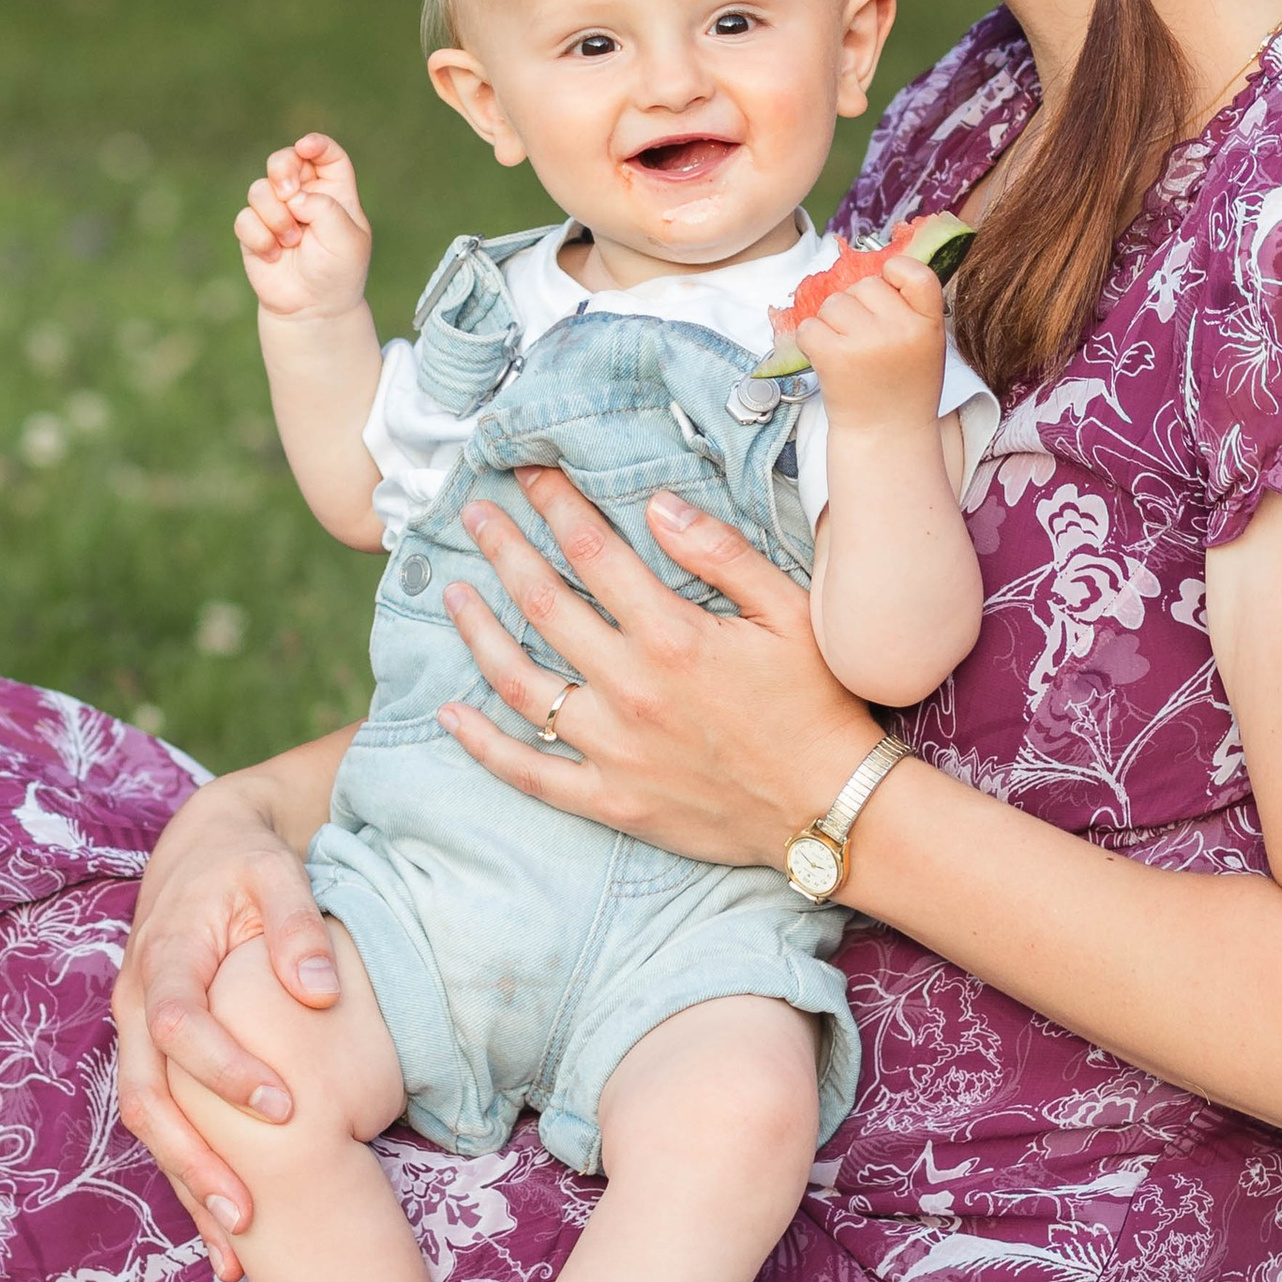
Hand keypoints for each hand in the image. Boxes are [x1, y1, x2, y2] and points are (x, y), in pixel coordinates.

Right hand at [111, 757, 345, 1273]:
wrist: (201, 853)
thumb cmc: (245, 865)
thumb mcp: (274, 872)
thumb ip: (295, 924)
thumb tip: (318, 991)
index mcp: (163, 956)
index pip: (177, 1024)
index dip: (223, 1070)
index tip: (283, 1107)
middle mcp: (135, 1004)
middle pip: (145, 1095)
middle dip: (191, 1158)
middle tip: (246, 1210)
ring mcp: (137, 1037)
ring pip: (147, 1125)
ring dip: (186, 1186)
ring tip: (234, 1251)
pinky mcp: (153, 1059)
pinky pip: (163, 1126)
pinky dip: (188, 1178)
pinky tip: (225, 1235)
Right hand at [236, 133, 372, 322]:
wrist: (312, 307)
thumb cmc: (337, 271)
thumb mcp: (346, 240)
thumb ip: (325, 209)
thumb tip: (293, 196)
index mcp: (333, 191)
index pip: (326, 154)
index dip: (316, 144)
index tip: (306, 146)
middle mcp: (302, 195)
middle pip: (284, 159)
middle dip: (282, 169)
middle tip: (288, 193)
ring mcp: (275, 211)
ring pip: (259, 190)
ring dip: (275, 217)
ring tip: (292, 242)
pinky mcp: (253, 230)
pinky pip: (245, 219)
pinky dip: (260, 238)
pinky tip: (274, 256)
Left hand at [434, 471, 877, 865]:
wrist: (832, 807)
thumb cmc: (818, 703)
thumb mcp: (791, 613)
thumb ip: (721, 554)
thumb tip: (656, 503)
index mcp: (673, 636)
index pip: (592, 551)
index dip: (554, 505)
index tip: (528, 473)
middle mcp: (631, 689)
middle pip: (543, 603)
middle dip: (503, 550)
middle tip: (473, 516)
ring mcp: (613, 749)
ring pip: (518, 683)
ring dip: (478, 633)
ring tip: (452, 594)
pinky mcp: (609, 799)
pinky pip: (528, 772)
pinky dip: (481, 746)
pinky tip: (449, 714)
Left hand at [796, 250, 947, 432]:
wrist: (885, 436)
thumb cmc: (903, 387)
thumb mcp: (925, 345)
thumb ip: (909, 308)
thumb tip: (879, 266)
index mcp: (928, 325)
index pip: (916, 273)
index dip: (896, 271)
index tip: (888, 285)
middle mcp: (900, 330)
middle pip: (864, 285)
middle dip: (858, 306)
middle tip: (865, 341)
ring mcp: (866, 343)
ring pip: (833, 302)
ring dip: (832, 323)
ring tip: (848, 353)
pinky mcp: (833, 356)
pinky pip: (809, 326)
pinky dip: (811, 341)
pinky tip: (828, 360)